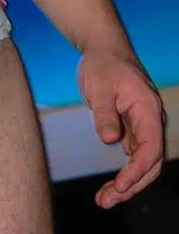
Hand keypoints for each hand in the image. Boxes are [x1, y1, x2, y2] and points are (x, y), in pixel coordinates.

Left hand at [77, 48, 164, 207]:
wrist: (103, 50)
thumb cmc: (102, 64)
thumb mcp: (99, 86)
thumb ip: (104, 113)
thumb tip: (109, 140)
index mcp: (147, 109)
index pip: (151, 148)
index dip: (137, 170)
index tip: (119, 185)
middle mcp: (151, 121)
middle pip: (150, 162)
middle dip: (132, 185)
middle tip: (106, 200)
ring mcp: (143, 127)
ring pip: (142, 163)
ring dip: (127, 184)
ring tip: (104, 200)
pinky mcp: (132, 130)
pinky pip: (133, 157)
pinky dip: (123, 174)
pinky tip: (109, 188)